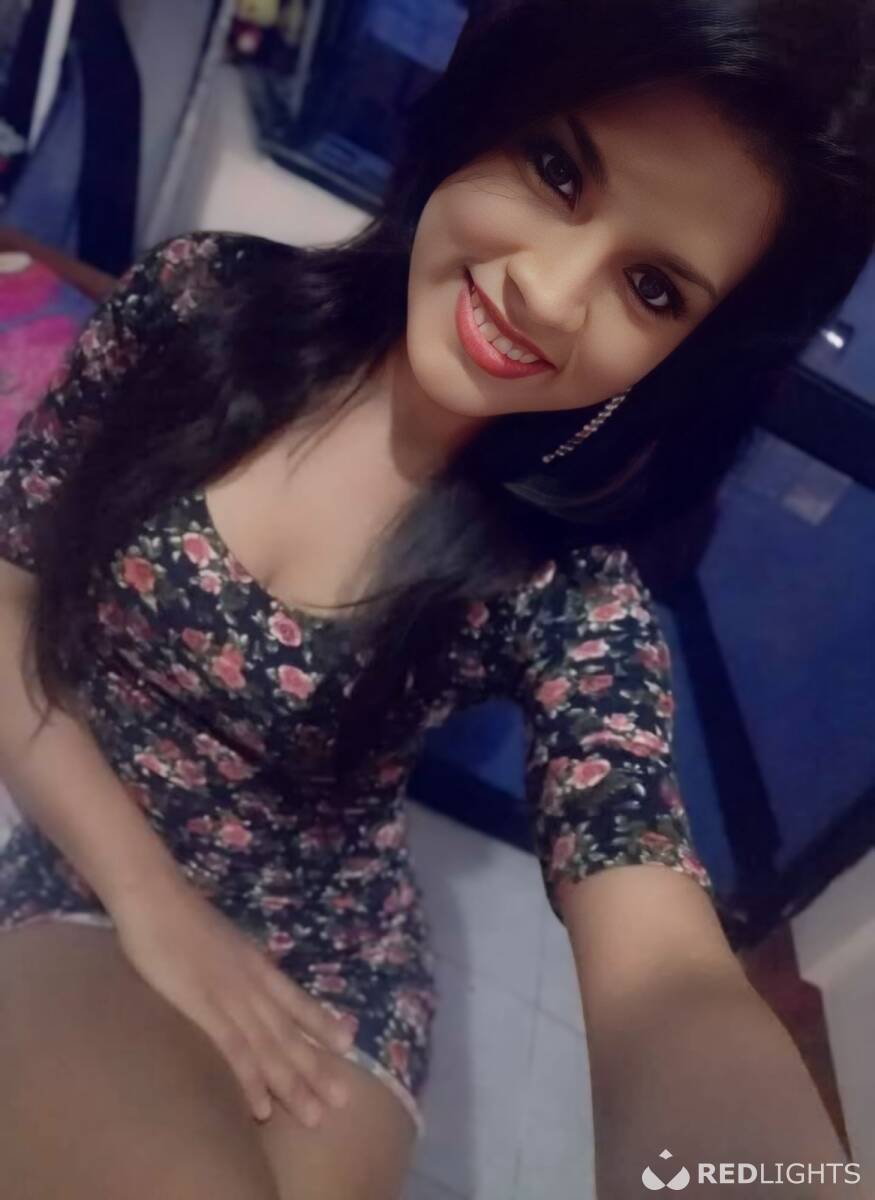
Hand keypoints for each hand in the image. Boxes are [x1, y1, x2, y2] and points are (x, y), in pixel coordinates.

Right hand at [111, 875, 355, 1126]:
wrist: (155, 897)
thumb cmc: (177, 916)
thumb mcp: (218, 939)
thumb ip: (232, 962)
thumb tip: (239, 976)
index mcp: (256, 964)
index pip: (296, 1000)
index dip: (321, 1023)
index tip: (348, 1045)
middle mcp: (252, 983)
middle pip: (290, 1032)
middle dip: (316, 1068)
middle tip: (342, 1101)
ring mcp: (231, 996)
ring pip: (271, 1047)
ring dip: (293, 1084)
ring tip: (315, 1116)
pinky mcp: (204, 1007)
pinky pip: (234, 1049)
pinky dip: (250, 1080)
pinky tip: (261, 1108)